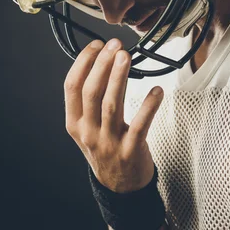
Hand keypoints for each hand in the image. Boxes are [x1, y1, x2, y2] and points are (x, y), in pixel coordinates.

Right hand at [64, 38, 163, 192]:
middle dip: (102, 64)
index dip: (83, 63)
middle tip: (115, 45)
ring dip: (119, 78)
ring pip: (111, 105)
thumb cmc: (106, 148)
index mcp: (74, 123)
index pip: (72, 87)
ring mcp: (108, 143)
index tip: (97, 44)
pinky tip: (157, 90)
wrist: (120, 186)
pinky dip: (149, 106)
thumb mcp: (90, 126)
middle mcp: (88, 132)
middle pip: (91, 92)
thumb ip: (93, 100)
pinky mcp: (130, 151)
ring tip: (126, 56)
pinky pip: (140, 125)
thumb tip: (105, 61)